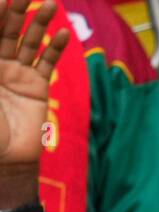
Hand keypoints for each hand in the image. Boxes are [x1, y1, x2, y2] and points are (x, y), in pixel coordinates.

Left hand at [0, 1, 68, 169]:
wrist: (5, 157)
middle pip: (7, 30)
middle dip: (16, 11)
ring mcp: (18, 74)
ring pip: (29, 42)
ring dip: (39, 23)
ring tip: (50, 4)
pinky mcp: (37, 87)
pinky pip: (47, 64)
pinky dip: (55, 49)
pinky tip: (61, 34)